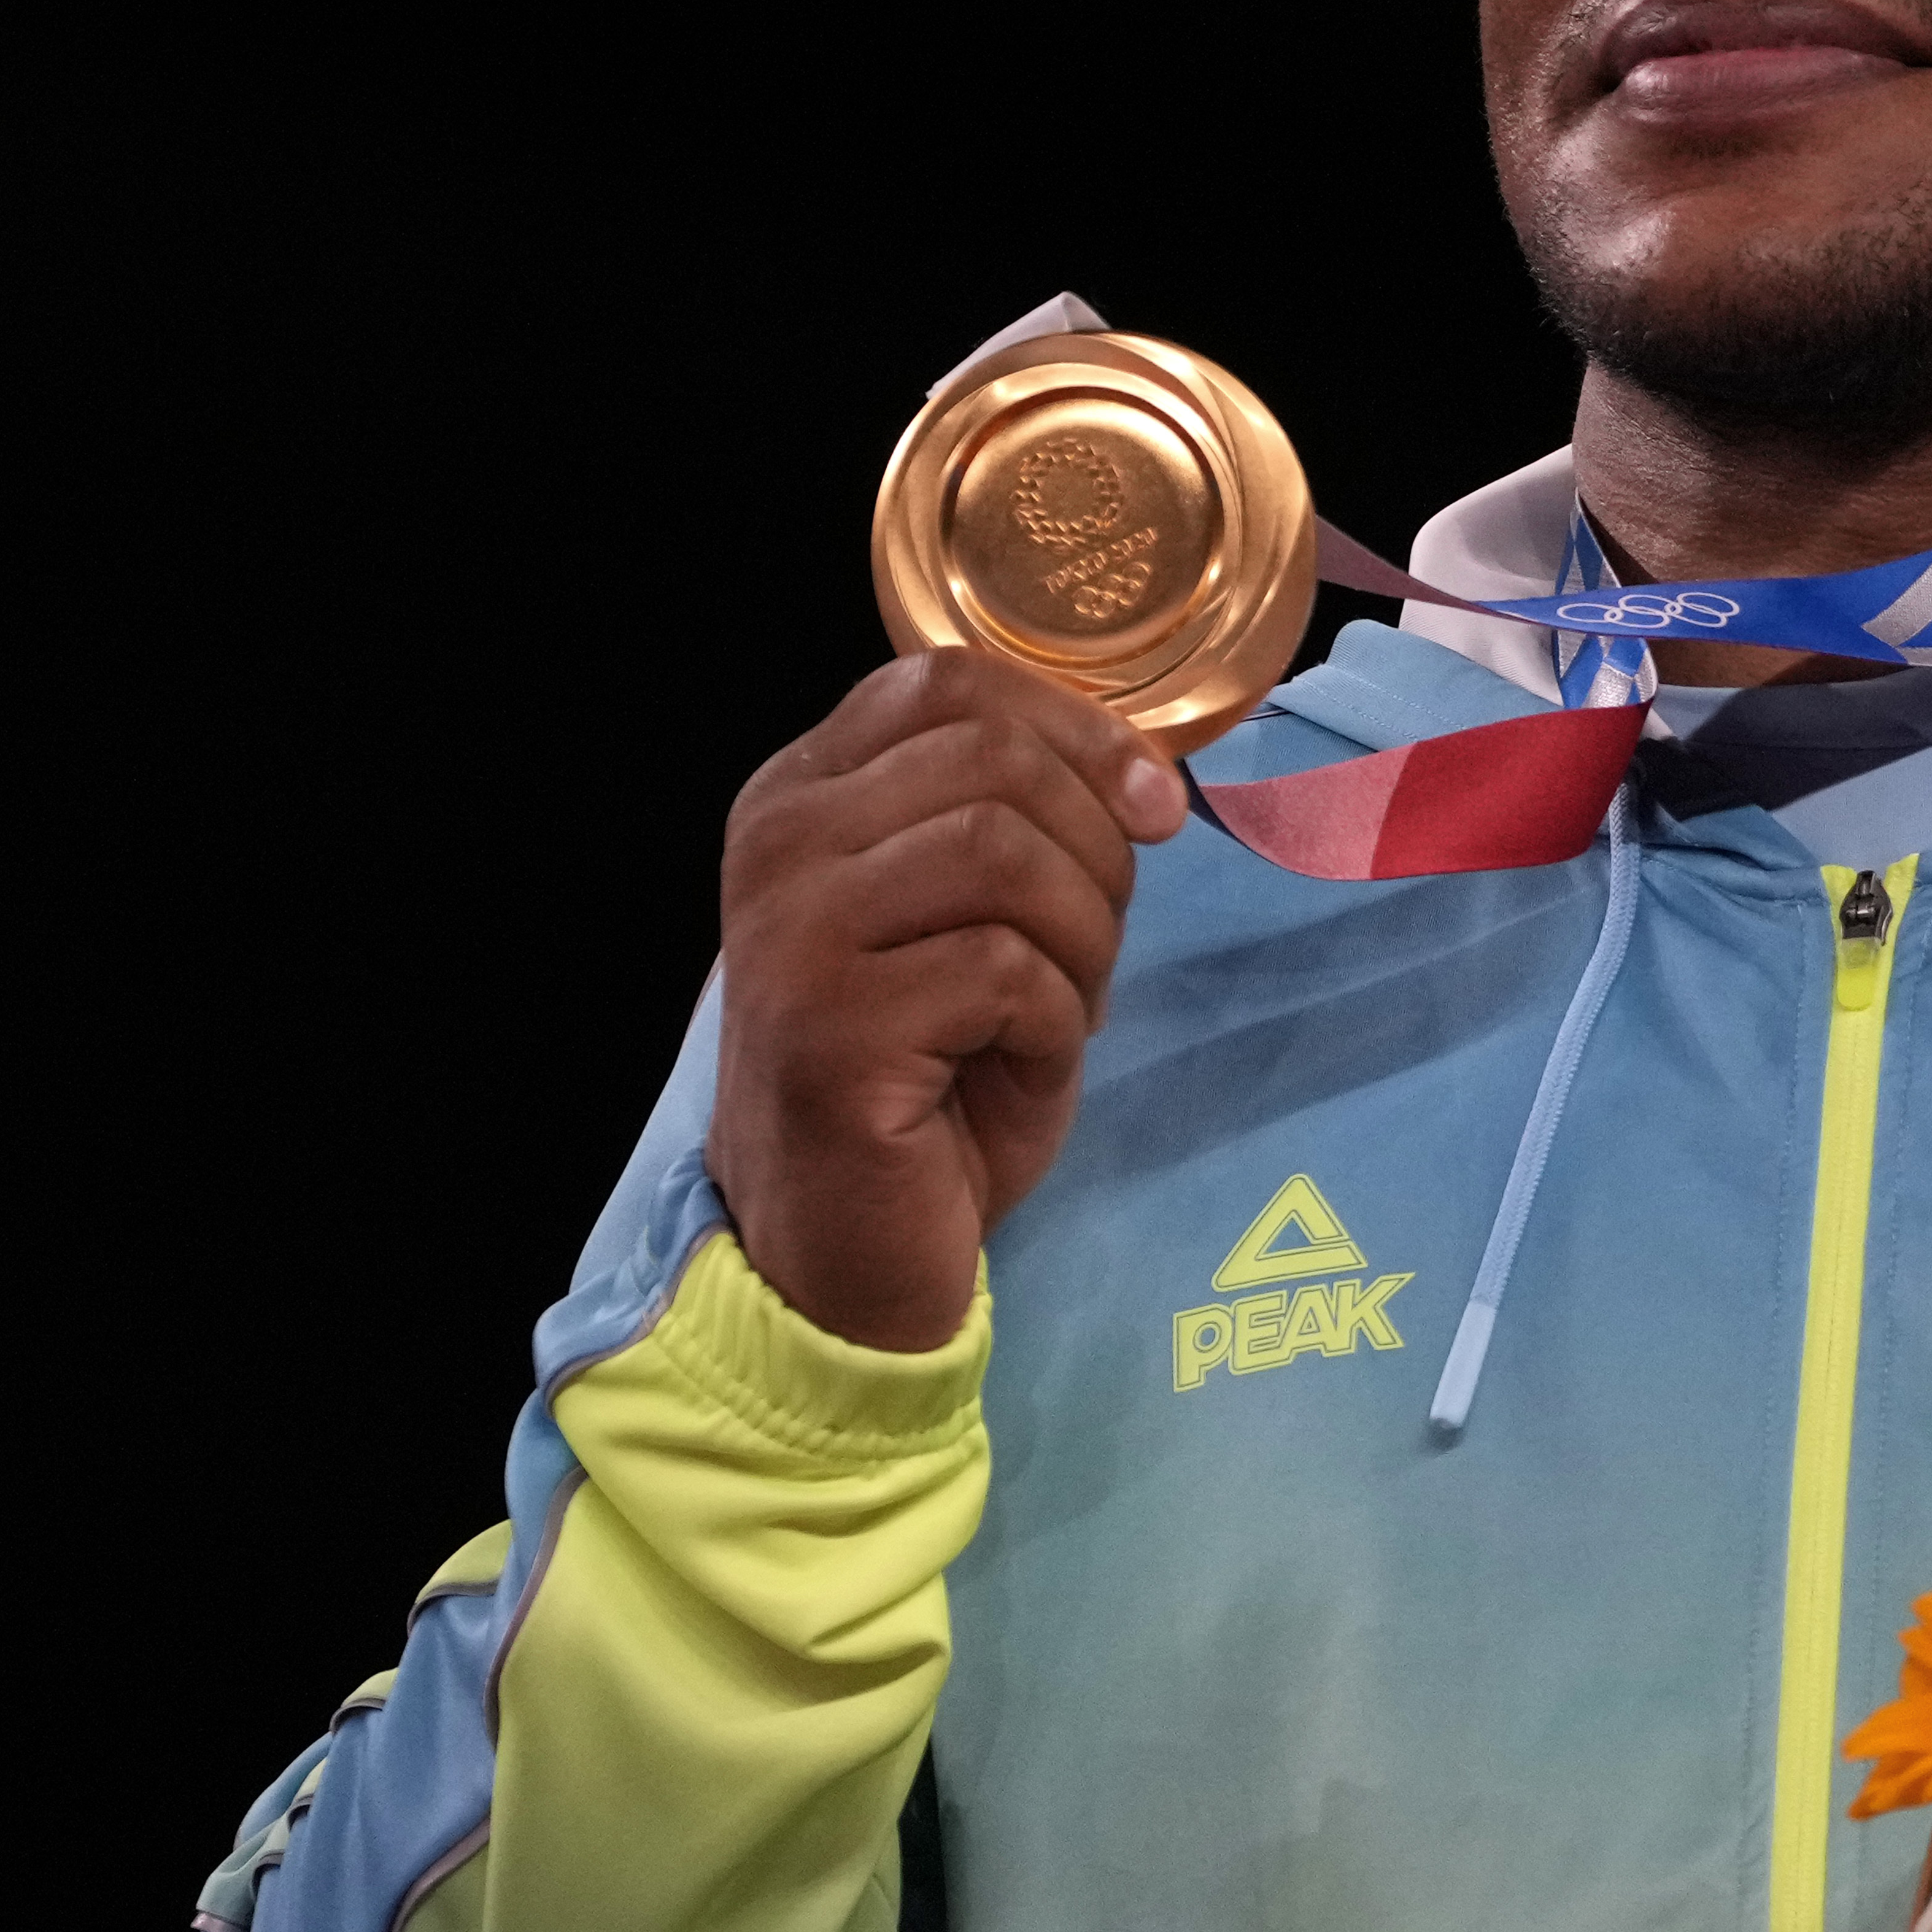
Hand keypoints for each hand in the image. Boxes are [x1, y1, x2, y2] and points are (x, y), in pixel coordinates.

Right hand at [712, 647, 1184, 1349]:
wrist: (850, 1251)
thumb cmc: (930, 1084)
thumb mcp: (974, 921)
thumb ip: (1016, 820)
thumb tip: (1146, 773)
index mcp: (804, 795)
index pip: (948, 680)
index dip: (1078, 728)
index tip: (1151, 806)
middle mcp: (779, 844)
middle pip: (997, 762)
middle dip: (1093, 858)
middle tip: (1086, 956)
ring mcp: (790, 932)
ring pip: (1005, 854)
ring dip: (1079, 942)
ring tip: (1052, 1016)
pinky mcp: (828, 1026)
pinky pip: (1005, 970)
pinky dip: (1051, 1026)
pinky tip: (1011, 1070)